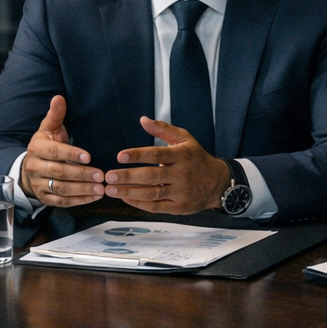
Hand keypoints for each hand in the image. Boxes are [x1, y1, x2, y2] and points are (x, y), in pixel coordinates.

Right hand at [19, 95, 104, 206]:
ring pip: (61, 189)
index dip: (71, 154)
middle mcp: (35, 167)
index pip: (54, 152)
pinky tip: (94, 198)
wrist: (30, 168)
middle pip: (59, 172)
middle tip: (101, 175)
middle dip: (81, 174)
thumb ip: (56, 115)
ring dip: (82, 190)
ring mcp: (38, 184)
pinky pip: (62, 202)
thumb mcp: (49, 128)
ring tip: (100, 189)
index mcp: (37, 148)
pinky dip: (78, 201)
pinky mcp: (45, 198)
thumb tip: (59, 97)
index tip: (89, 156)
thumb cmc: (47, 144)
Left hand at [106, 117, 230, 213]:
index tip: (120, 156)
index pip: (157, 154)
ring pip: (151, 193)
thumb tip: (143, 120)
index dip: (138, 155)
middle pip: (151, 176)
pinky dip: (138, 203)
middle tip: (109, 176)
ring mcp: (181, 192)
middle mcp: (182, 174)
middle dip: (127, 177)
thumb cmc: (196, 158)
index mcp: (182, 155)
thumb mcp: (184, 139)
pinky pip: (156, 207)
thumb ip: (163, 129)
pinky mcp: (179, 207)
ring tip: (111, 189)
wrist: (218, 183)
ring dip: (128, 192)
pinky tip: (124, 197)